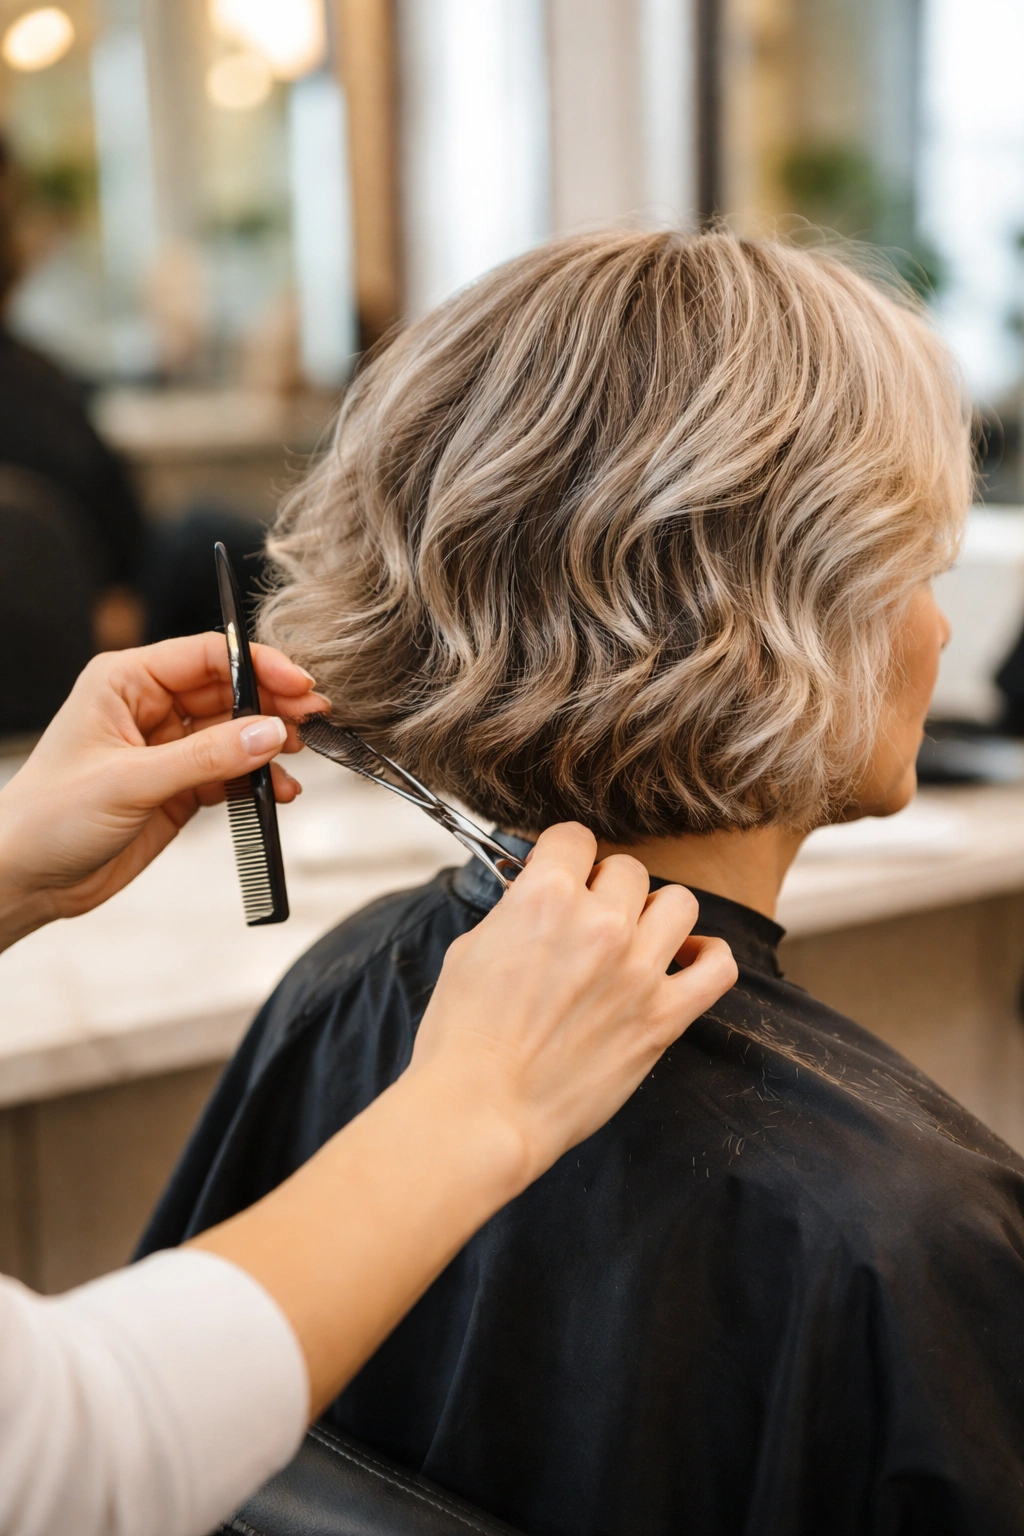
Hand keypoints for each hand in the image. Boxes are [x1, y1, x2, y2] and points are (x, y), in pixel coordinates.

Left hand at [0, 633, 329, 948]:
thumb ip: (204, 758)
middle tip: (312, 721)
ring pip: (235, 734)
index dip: (257, 665)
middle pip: (228, 692)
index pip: (205, 656)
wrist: (24, 879)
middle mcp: (148, 708)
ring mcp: (167, 749)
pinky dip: (257, 782)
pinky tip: (277, 793)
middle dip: (272, 706)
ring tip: (296, 760)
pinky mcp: (179, 789)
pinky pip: (230, 775)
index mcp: (125, 681)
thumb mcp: (128, 781)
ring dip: (268, 746)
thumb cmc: (47, 817)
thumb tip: (268, 732)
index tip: (298, 683)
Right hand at [194, 821, 735, 1412]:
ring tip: (635, 937)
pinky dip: (708, 958)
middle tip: (587, 919)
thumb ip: (515, 913)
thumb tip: (534, 900)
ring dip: (655, 914)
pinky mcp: (663, 1018)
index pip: (575, 838)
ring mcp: (639, 971)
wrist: (481, 1111)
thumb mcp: (470, 949)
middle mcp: (600, 924)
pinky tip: (685, 962)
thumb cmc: (463, 1041)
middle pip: (628, 870)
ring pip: (679, 903)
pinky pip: (718, 968)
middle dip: (605, 888)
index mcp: (545, 898)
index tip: (561, 872)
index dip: (564, 855)